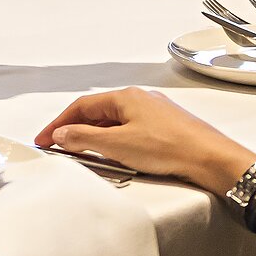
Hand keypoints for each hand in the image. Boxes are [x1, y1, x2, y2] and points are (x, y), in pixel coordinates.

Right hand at [34, 88, 255, 196]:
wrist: (211, 158)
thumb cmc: (169, 147)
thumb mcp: (118, 145)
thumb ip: (84, 139)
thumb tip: (61, 134)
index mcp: (125, 97)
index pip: (81, 107)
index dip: (59, 124)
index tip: (44, 139)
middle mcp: (139, 100)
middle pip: (97, 113)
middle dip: (74, 130)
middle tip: (58, 148)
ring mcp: (153, 113)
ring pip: (114, 122)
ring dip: (94, 137)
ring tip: (82, 154)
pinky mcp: (165, 128)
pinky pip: (129, 131)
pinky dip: (113, 141)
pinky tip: (113, 155)